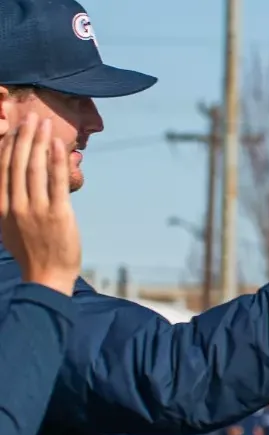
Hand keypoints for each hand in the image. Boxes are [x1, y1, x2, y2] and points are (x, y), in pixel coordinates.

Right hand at [0, 114, 79, 294]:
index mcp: (2, 207)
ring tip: (44, 123)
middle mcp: (15, 205)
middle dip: (23, 137)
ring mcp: (36, 210)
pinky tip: (58, 145)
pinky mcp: (57, 215)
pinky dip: (56, 161)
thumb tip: (10, 186)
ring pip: (35, 168)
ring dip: (39, 142)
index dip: (7, 146)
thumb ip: (9, 206)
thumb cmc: (33, 253)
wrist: (47, 278)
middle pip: (17, 163)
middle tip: (31, 116)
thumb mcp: (10, 228)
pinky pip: (55, 182)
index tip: (14, 128)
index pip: (2, 169)